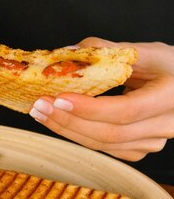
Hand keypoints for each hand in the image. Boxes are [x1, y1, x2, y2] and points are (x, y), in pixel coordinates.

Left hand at [29, 39, 173, 160]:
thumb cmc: (171, 66)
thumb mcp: (147, 52)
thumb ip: (109, 50)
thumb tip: (69, 52)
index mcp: (169, 98)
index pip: (125, 110)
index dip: (89, 109)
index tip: (59, 98)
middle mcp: (164, 126)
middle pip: (110, 133)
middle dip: (68, 121)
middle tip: (39, 106)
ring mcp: (153, 142)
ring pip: (105, 144)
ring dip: (68, 129)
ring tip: (42, 113)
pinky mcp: (140, 148)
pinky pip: (105, 147)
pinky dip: (79, 134)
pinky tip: (60, 121)